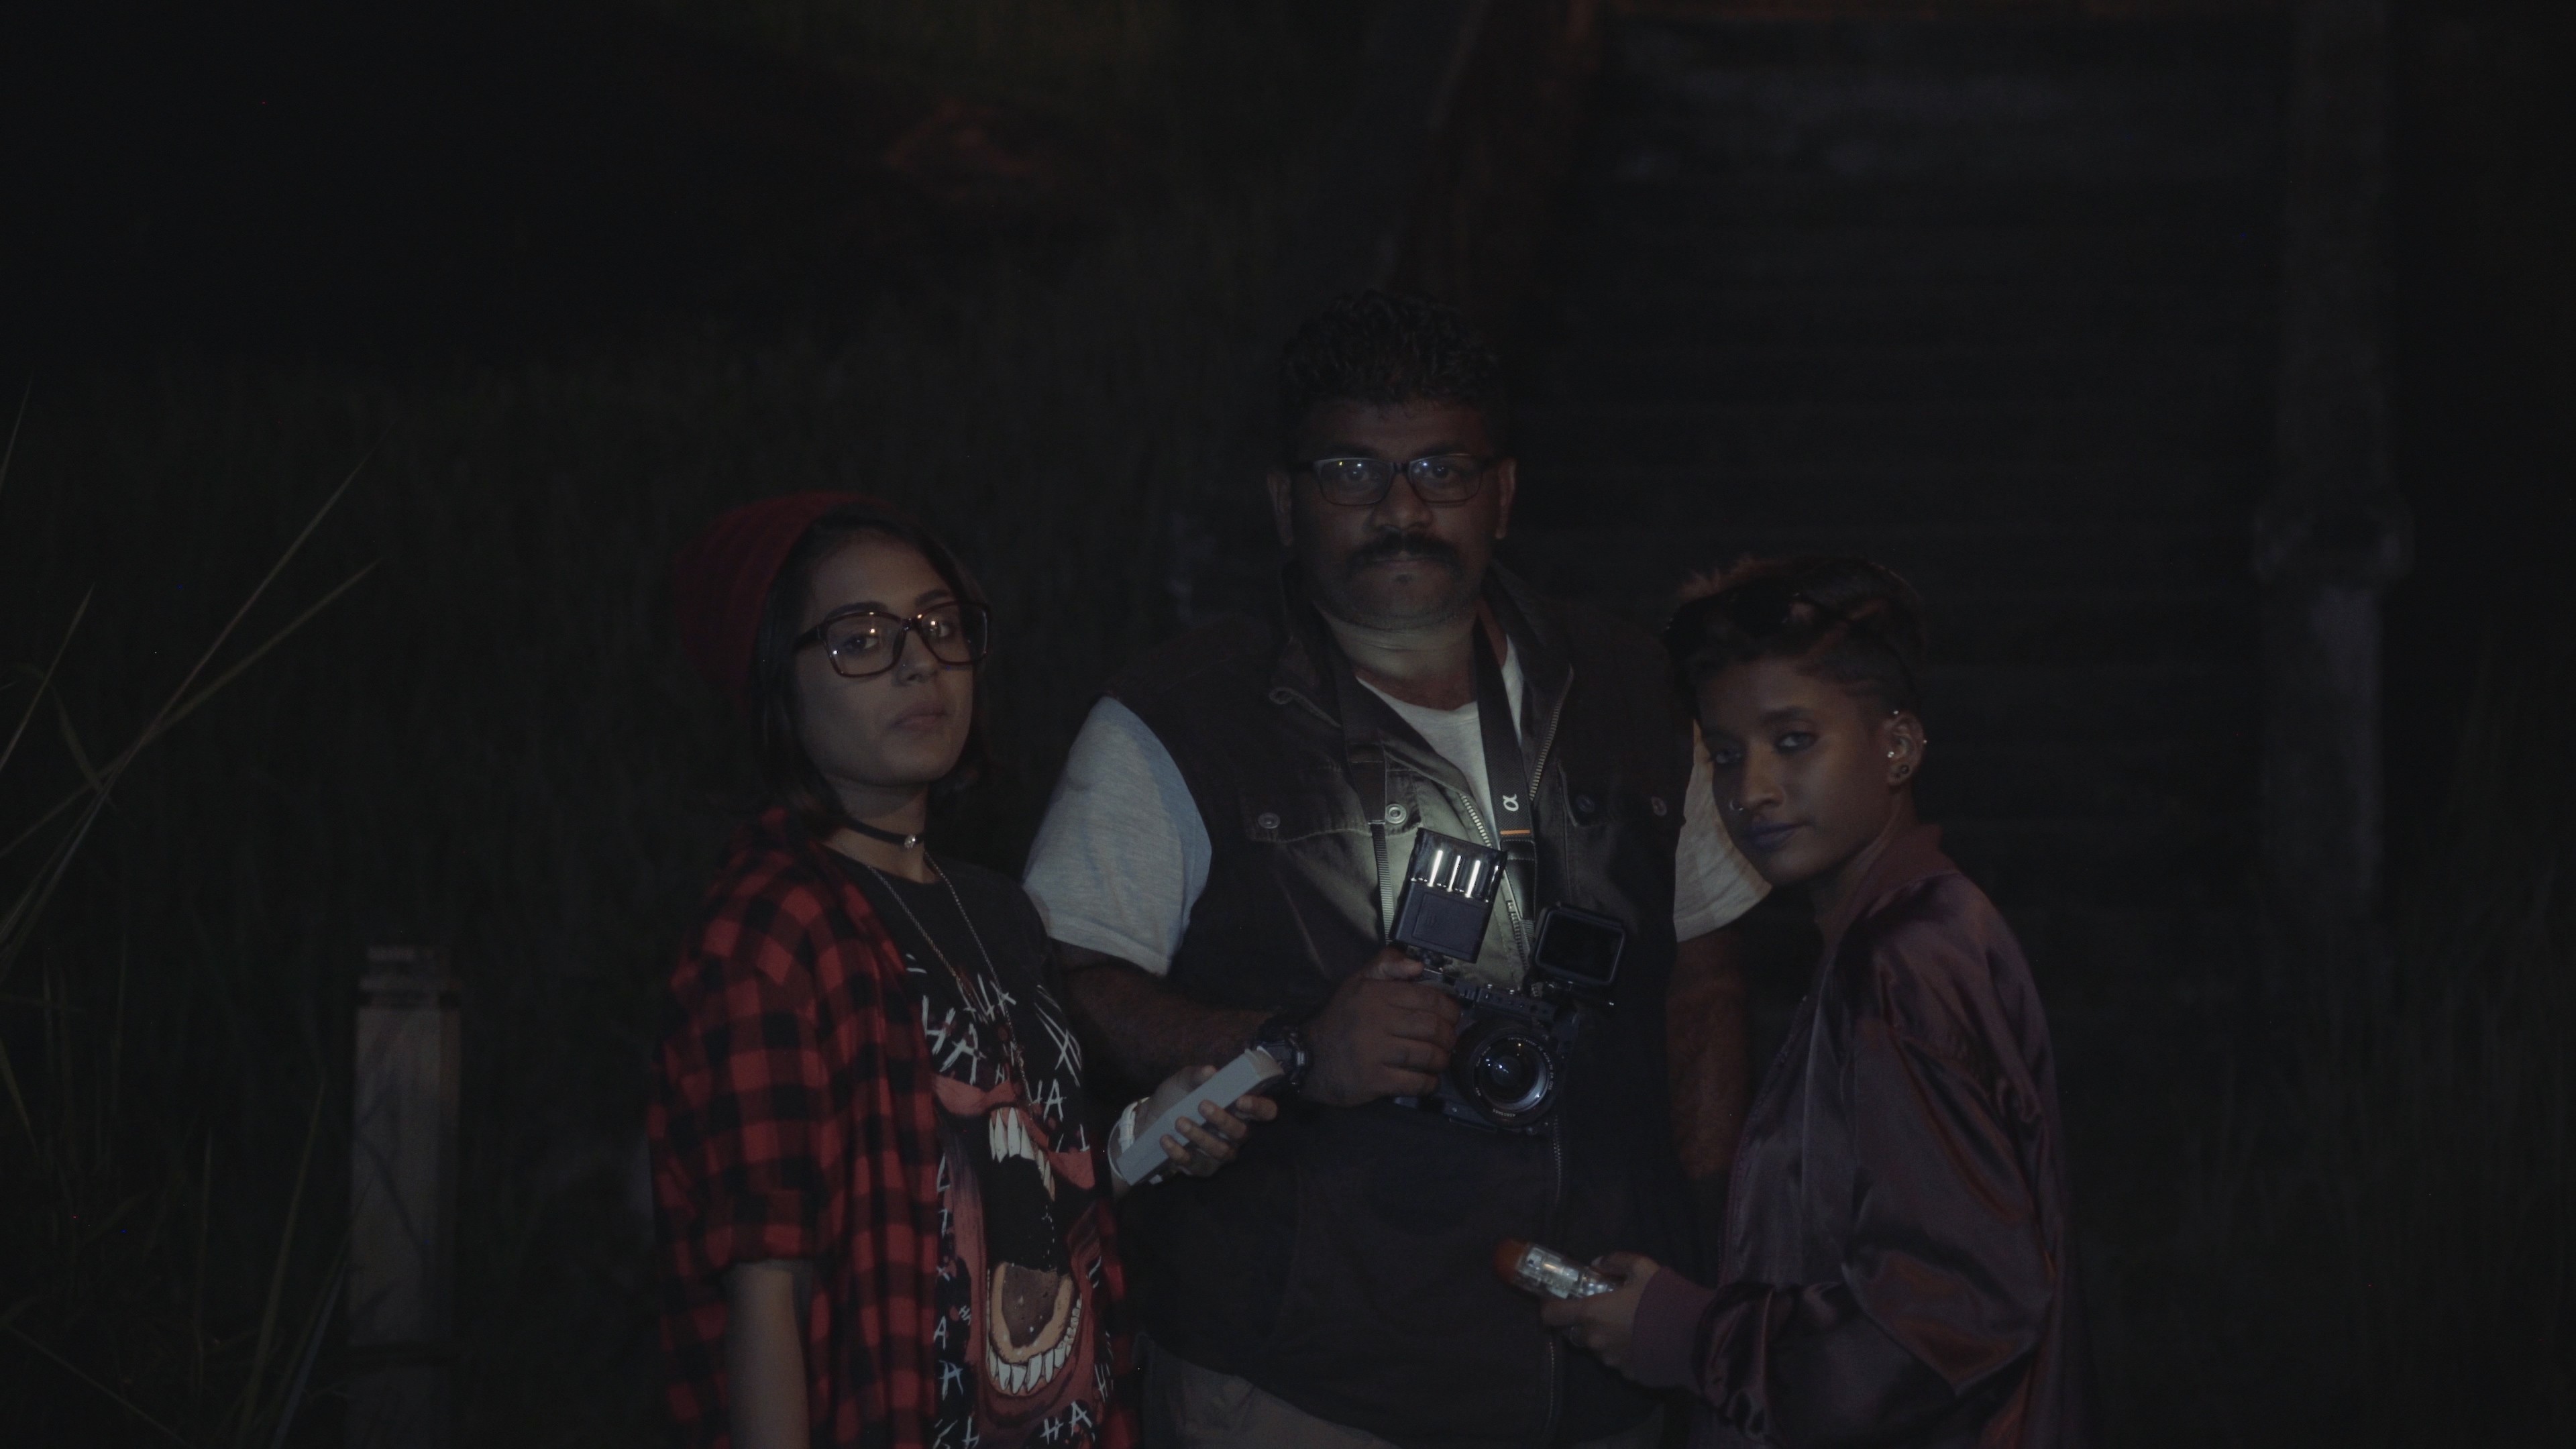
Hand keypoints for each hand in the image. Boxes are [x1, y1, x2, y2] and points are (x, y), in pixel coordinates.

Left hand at [1139, 1064, 1280, 1179]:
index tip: (1241, 1100)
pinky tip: (1166, 1140)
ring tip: (1180, 1122)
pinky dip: (1180, 1153)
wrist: (1147, 1119)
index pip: (1265, 1111)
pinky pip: (1197, 1165)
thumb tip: (1211, 1071)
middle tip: (1202, 1105)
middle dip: (1224, 1120)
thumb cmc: (1174, 1097)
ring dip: (1200, 1137)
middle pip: (1242, 1133)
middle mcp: (1234, 1134)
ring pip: (1221, 1151)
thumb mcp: (1183, 1081)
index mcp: (1237, 1109)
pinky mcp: (1201, 1168)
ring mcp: (1219, 1154)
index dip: (1260, 1107)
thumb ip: (1196, 1075)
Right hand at [1301, 947, 1461, 1105]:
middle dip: (1448, 1035)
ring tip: (1440, 1060)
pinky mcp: (1373, 1080)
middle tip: (1449, 1039)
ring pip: (1425, 1054)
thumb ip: (1386, 965)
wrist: (1307, 1056)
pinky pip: (1412, 1082)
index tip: (1453, 1016)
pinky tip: (1428, 1080)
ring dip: (1441, 1059)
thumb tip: (1417, 965)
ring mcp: (1375, 1052)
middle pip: (1430, 1027)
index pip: (1427, 998)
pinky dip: (1427, 1083)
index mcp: (1376, 995)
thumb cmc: (1339, 1019)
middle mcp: (1376, 1021)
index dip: (1448, 1008)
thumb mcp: (1357, 982)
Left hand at [1537, 1253, 1660, 1371]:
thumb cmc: (1662, 1298)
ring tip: (1630, 1327)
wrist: (1693, 1336)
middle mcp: (1596, 1340)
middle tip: (1606, 1312)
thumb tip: (1599, 1262)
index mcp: (1592, 1313)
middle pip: (1578, 1333)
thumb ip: (1616, 1261)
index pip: (1552, 1315)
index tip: (1556, 1302)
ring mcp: (1612, 1360)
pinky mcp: (1629, 1374)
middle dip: (1587, 1323)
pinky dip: (1625, 1352)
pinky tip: (1643, 1343)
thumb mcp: (1642, 1268)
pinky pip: (1619, 1361)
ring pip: (1599, 1349)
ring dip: (1607, 1338)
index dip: (1550, 1308)